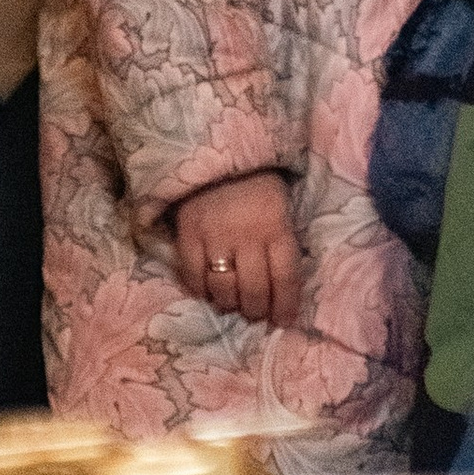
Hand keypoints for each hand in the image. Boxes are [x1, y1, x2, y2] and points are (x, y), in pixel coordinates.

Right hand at [171, 172, 300, 327]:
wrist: (217, 153)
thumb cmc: (256, 182)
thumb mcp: (281, 207)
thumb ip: (281, 241)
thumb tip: (283, 284)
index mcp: (277, 228)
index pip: (285, 278)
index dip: (285, 305)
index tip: (283, 321)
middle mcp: (248, 237)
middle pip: (253, 290)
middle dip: (255, 309)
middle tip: (255, 314)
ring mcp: (216, 237)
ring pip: (223, 288)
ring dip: (228, 303)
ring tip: (231, 303)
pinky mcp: (188, 234)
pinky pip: (192, 275)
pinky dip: (198, 289)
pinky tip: (205, 290)